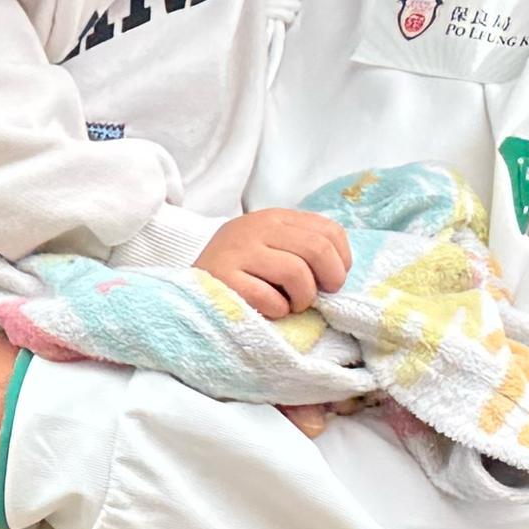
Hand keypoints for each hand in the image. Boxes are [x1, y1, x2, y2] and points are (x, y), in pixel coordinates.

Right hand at [194, 207, 352, 317]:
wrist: (187, 284)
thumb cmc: (241, 272)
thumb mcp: (271, 246)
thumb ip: (302, 247)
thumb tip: (340, 269)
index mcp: (275, 218)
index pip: (328, 230)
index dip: (341, 259)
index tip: (332, 279)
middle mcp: (257, 228)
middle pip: (317, 249)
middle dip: (330, 279)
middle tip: (320, 295)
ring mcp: (238, 251)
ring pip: (296, 273)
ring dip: (303, 298)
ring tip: (292, 304)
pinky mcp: (222, 278)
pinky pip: (268, 298)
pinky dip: (277, 310)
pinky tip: (269, 309)